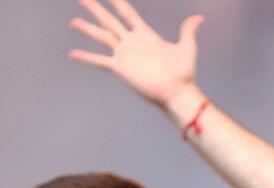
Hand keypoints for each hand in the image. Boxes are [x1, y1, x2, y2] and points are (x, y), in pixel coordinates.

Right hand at [69, 0, 201, 109]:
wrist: (176, 92)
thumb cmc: (183, 73)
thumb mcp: (187, 48)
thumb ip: (188, 31)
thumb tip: (199, 17)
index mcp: (145, 35)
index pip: (128, 14)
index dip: (118, 3)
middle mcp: (132, 42)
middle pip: (110, 21)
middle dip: (97, 9)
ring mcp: (124, 55)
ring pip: (102, 37)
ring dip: (88, 29)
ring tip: (74, 21)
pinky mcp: (120, 68)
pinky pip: (99, 61)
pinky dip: (86, 57)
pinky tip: (73, 54)